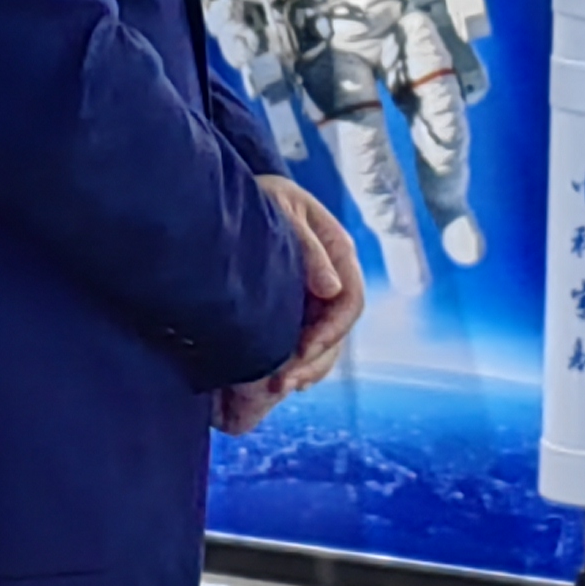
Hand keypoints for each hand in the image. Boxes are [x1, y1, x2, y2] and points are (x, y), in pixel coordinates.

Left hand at [218, 174, 365, 433]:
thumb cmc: (261, 196)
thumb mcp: (282, 206)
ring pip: (324, 345)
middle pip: (338, 331)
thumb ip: (306, 244)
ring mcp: (315, 296)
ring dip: (305, 370)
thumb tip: (331, 288)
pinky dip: (294, 365)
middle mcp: (333, 277)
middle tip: (282, 383)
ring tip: (275, 389)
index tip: (304, 351)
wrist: (234, 197)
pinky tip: (273, 382)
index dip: (332, 330)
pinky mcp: (295, 309)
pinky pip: (303, 344)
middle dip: (314, 361)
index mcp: (338, 250)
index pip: (350, 300)